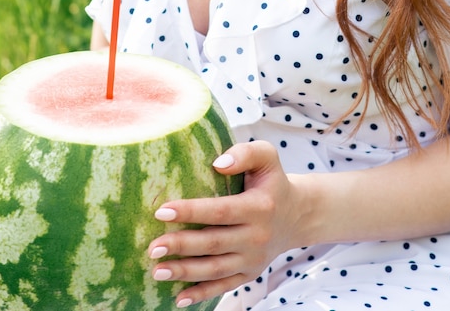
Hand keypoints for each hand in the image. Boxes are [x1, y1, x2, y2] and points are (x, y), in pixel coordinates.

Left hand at [147, 140, 303, 307]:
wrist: (296, 214)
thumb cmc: (272, 182)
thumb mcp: (267, 157)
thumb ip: (245, 153)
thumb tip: (217, 164)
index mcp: (259, 207)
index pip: (221, 211)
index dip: (191, 212)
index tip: (162, 211)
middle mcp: (257, 236)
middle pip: (214, 243)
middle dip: (181, 246)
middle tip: (152, 248)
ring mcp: (254, 258)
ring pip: (216, 269)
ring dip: (185, 272)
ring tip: (157, 271)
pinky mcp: (250, 273)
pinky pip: (224, 286)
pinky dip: (202, 293)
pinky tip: (179, 298)